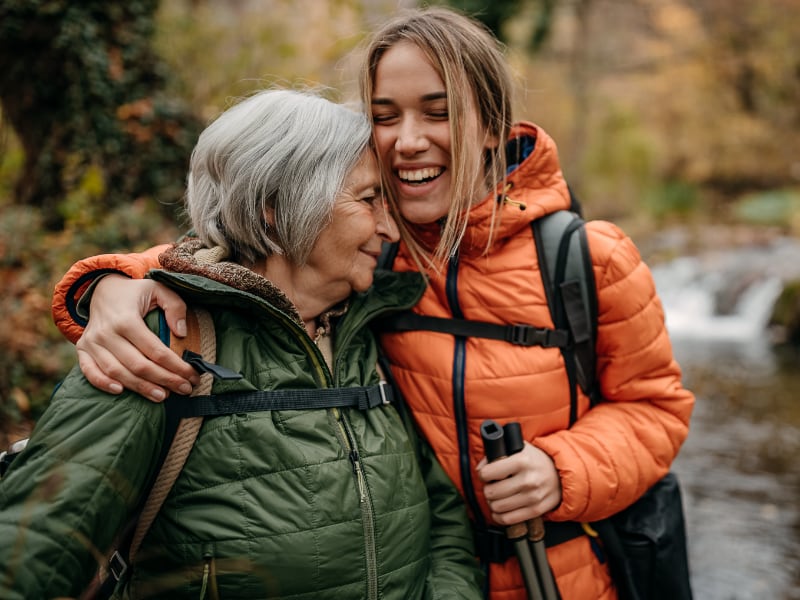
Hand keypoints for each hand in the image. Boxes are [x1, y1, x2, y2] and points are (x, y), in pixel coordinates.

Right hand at [75, 275, 199, 401]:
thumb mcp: (159, 289)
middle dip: (165, 380)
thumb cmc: (136, 292)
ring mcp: (92, 342)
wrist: (103, 288)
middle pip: (138, 365)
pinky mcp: (83, 348)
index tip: (193, 376)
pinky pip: (89, 371)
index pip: (155, 350)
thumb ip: (175, 306)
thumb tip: (182, 333)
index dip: (176, 366)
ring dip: (140, 388)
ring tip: (162, 396)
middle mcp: (106, 332)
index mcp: (126, 319)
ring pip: (117, 372)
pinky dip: (102, 383)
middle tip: (185, 390)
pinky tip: (120, 392)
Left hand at [476, 442, 561, 525]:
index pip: (488, 473)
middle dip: (488, 490)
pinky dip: (499, 516)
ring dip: (493, 503)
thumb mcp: (519, 448)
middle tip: (492, 486)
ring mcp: (533, 496)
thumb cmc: (535, 460)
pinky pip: (508, 519)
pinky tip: (501, 509)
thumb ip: (498, 454)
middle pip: (491, 492)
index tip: (486, 475)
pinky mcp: (536, 510)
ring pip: (497, 507)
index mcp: (522, 461)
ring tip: (497, 497)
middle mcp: (528, 479)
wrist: (561, 474)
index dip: (483, 474)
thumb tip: (480, 468)